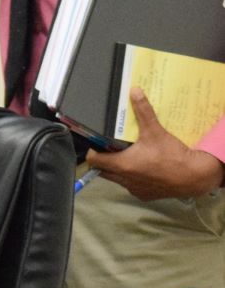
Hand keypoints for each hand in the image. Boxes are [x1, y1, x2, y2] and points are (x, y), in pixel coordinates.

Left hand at [85, 90, 224, 199]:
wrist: (195, 177)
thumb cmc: (173, 155)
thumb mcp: (155, 131)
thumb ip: (143, 111)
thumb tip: (134, 92)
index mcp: (122, 165)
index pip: (94, 160)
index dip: (93, 150)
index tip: (97, 143)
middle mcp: (125, 180)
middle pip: (103, 170)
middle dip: (105, 159)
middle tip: (111, 147)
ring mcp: (135, 190)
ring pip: (117, 179)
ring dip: (119, 169)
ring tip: (127, 155)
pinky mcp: (145, 196)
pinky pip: (132, 186)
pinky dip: (133, 178)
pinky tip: (143, 168)